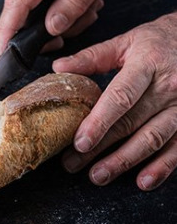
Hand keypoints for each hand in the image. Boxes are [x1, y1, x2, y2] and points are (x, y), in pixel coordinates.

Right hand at [0, 0, 122, 58]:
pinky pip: (39, 2)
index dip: (6, 31)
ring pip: (33, 11)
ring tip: (89, 6)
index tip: (1, 53)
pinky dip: (58, 8)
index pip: (17, 4)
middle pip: (23, 13)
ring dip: (61, 18)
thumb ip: (75, 2)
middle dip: (50, 30)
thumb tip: (52, 29)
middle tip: (82, 21)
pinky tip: (80, 0)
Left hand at [54, 12, 176, 190]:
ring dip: (124, 161)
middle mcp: (168, 87)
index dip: (99, 122)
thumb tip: (58, 68)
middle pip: (130, 123)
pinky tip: (143, 181)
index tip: (79, 142)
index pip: (120, 97)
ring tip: (98, 176)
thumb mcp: (127, 42)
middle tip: (73, 164)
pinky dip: (162, 167)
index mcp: (147, 64)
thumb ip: (92, 57)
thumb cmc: (159, 42)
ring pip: (152, 139)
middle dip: (100, 148)